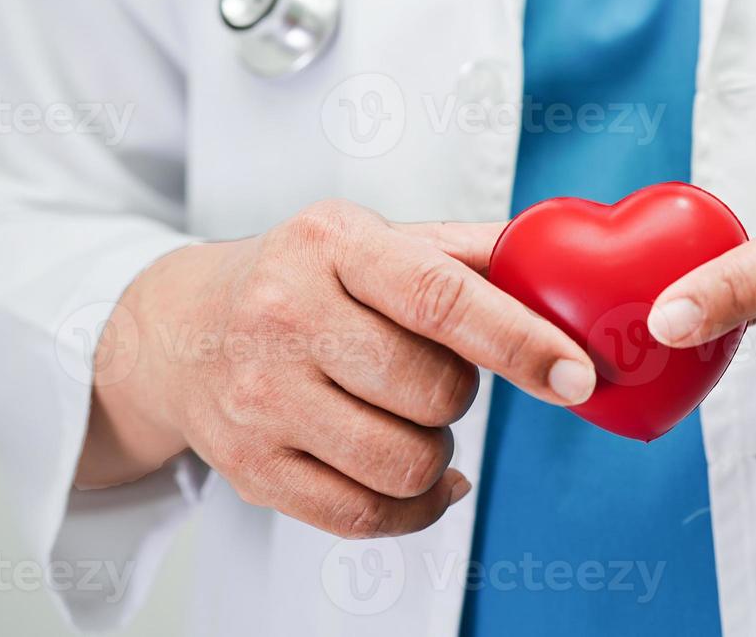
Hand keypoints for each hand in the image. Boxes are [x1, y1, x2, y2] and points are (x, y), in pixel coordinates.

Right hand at [76, 200, 596, 537]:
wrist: (180, 330)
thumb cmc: (304, 279)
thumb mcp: (373, 239)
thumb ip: (468, 253)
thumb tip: (562, 268)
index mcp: (332, 245)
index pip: (441, 298)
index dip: (519, 341)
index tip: (575, 374)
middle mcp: (284, 315)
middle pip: (433, 391)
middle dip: (461, 393)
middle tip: (436, 374)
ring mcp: (260, 398)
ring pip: (404, 461)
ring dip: (435, 449)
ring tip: (409, 416)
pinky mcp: (250, 469)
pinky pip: (365, 516)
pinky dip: (415, 506)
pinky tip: (418, 478)